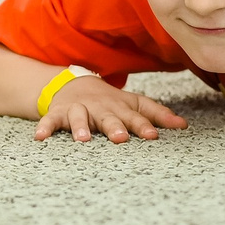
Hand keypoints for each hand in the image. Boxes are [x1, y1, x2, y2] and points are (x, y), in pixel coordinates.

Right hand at [35, 78, 187, 144]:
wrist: (75, 84)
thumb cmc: (111, 101)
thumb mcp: (134, 104)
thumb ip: (157, 114)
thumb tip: (185, 125)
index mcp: (120, 107)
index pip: (135, 117)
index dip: (143, 126)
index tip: (153, 136)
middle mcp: (100, 108)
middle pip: (108, 117)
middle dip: (114, 127)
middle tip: (120, 138)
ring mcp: (79, 110)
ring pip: (79, 117)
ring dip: (80, 127)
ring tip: (82, 140)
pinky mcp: (59, 113)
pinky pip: (50, 121)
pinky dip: (45, 127)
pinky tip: (40, 138)